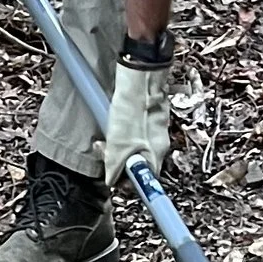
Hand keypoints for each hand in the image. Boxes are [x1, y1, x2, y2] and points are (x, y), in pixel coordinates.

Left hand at [103, 54, 178, 187]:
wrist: (141, 78)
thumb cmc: (133, 109)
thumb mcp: (117, 145)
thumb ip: (114, 166)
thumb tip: (111, 180)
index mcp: (155, 157)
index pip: (144, 183)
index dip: (127, 182)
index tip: (115, 179)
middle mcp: (160, 146)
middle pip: (137, 164)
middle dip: (117, 162)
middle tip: (103, 150)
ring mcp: (156, 132)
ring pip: (134, 148)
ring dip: (117, 147)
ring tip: (104, 138)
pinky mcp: (151, 119)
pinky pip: (135, 134)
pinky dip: (122, 134)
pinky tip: (113, 125)